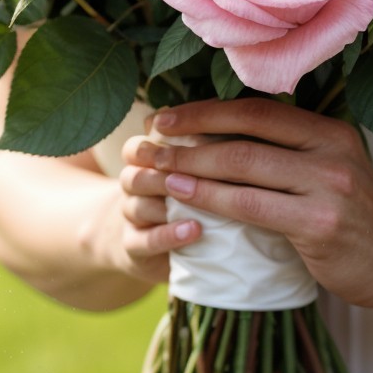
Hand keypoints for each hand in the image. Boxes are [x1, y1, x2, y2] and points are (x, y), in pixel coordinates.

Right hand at [115, 130, 202, 285]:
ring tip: (199, 201)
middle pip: (135, 173)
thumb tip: (241, 127)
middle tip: (196, 166)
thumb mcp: (192, 166)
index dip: (160, 141)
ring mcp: (131, 216)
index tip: (194, 135)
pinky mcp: (134, 246)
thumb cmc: (184, 192)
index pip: (138, 146)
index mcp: (142, 160)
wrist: (151, 238)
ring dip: (169, 202)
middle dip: (164, 170)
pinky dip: (169, 235)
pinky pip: (145, 241)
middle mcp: (131, 184)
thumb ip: (205, 148)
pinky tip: (194, 229)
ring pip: (137, 206)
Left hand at [130, 98, 372, 306]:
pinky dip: (212, 197)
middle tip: (152, 136)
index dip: (208, 110)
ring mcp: (328, 185)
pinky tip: (185, 196)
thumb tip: (216, 137)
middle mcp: (330, 149)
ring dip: (193, 165)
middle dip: (191, 133)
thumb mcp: (329, 169)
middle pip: (246, 131)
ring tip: (158, 167)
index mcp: (329, 130)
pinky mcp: (319, 223)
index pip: (258, 109)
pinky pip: (252, 205)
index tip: (169, 115)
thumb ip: (288, 151)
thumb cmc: (352, 216)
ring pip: (244, 165)